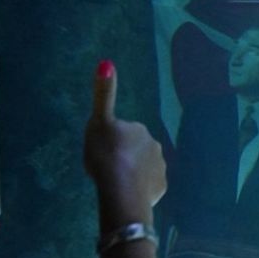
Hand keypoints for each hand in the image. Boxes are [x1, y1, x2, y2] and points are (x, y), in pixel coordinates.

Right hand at [84, 60, 165, 230]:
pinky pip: (147, 187)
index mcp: (139, 129)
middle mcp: (154, 145)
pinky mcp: (160, 188)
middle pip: (135, 150)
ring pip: (143, 169)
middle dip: (124, 156)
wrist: (121, 190)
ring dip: (132, 173)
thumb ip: (103, 94)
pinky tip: (126, 194)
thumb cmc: (106, 154)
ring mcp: (159, 168)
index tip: (104, 151)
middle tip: (107, 168)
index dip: (112, 141)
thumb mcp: (98, 121)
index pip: (124, 132)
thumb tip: (106, 63)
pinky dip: (138, 189)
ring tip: (116, 184)